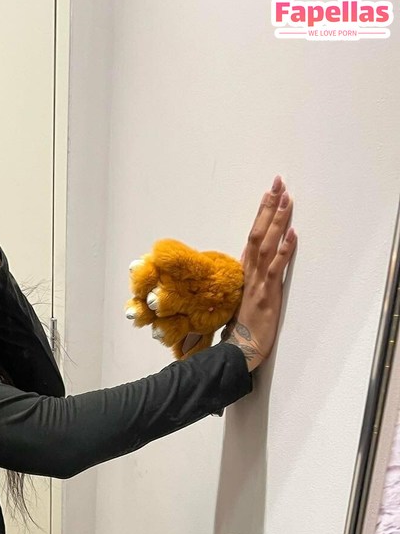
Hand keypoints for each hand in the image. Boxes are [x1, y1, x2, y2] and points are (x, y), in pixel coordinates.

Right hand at [221, 176, 296, 371]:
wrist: (240, 349)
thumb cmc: (243, 326)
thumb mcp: (244, 296)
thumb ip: (249, 277)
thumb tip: (254, 261)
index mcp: (244, 272)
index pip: (253, 236)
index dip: (261, 213)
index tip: (270, 192)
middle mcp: (249, 273)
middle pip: (258, 234)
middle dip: (269, 208)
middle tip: (278, 184)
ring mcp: (257, 283)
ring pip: (266, 246)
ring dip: (277, 222)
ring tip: (286, 200)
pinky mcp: (266, 295)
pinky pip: (275, 269)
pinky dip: (284, 252)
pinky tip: (292, 235)